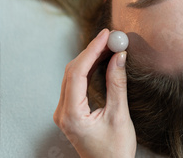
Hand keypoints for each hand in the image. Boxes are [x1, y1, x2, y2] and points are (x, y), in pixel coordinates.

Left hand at [53, 29, 136, 157]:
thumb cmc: (115, 151)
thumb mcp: (119, 116)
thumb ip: (117, 84)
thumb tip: (119, 57)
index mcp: (72, 115)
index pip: (78, 73)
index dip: (92, 50)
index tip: (106, 35)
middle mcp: (63, 112)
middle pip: (72, 71)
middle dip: (91, 51)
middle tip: (111, 37)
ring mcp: (65, 112)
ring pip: (73, 75)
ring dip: (90, 58)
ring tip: (109, 45)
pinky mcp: (71, 111)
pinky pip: (76, 83)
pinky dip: (89, 68)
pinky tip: (102, 60)